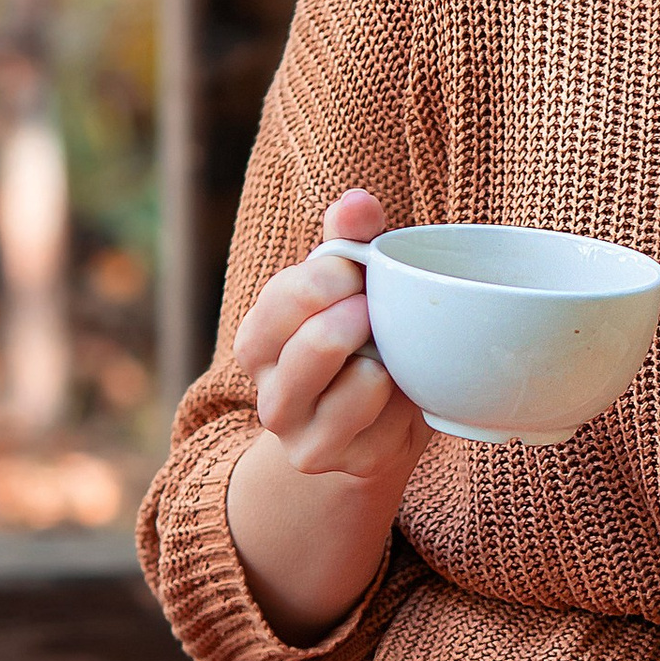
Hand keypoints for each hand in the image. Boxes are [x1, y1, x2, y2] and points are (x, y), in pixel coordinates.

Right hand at [232, 188, 428, 500]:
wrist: (383, 422)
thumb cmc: (366, 338)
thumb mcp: (354, 286)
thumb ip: (350, 240)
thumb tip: (355, 201)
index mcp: (261, 339)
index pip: (282, 298)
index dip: (328, 275)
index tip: (359, 268)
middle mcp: (269, 389)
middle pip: (305, 343)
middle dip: (352, 314)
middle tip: (375, 306)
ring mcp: (300, 431)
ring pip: (341, 385)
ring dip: (374, 356)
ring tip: (386, 347)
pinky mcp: (337, 460)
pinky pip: (373, 421)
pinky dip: (393, 397)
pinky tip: (397, 388)